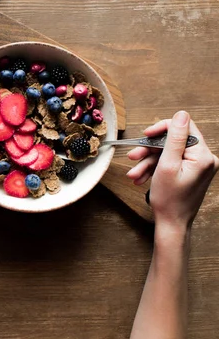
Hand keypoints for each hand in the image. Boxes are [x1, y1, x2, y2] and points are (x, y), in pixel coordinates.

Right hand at [127, 111, 218, 234]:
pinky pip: (171, 163)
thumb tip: (181, 115)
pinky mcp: (191, 172)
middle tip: (133, 156)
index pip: (184, 128)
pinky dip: (155, 169)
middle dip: (150, 150)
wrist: (172, 224)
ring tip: (134, 174)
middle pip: (173, 142)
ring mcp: (198, 166)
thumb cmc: (170, 200)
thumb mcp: (167, 165)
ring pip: (169, 153)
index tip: (145, 135)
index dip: (162, 128)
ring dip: (148, 162)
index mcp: (203, 156)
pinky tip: (141, 178)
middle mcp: (205, 159)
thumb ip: (174, 138)